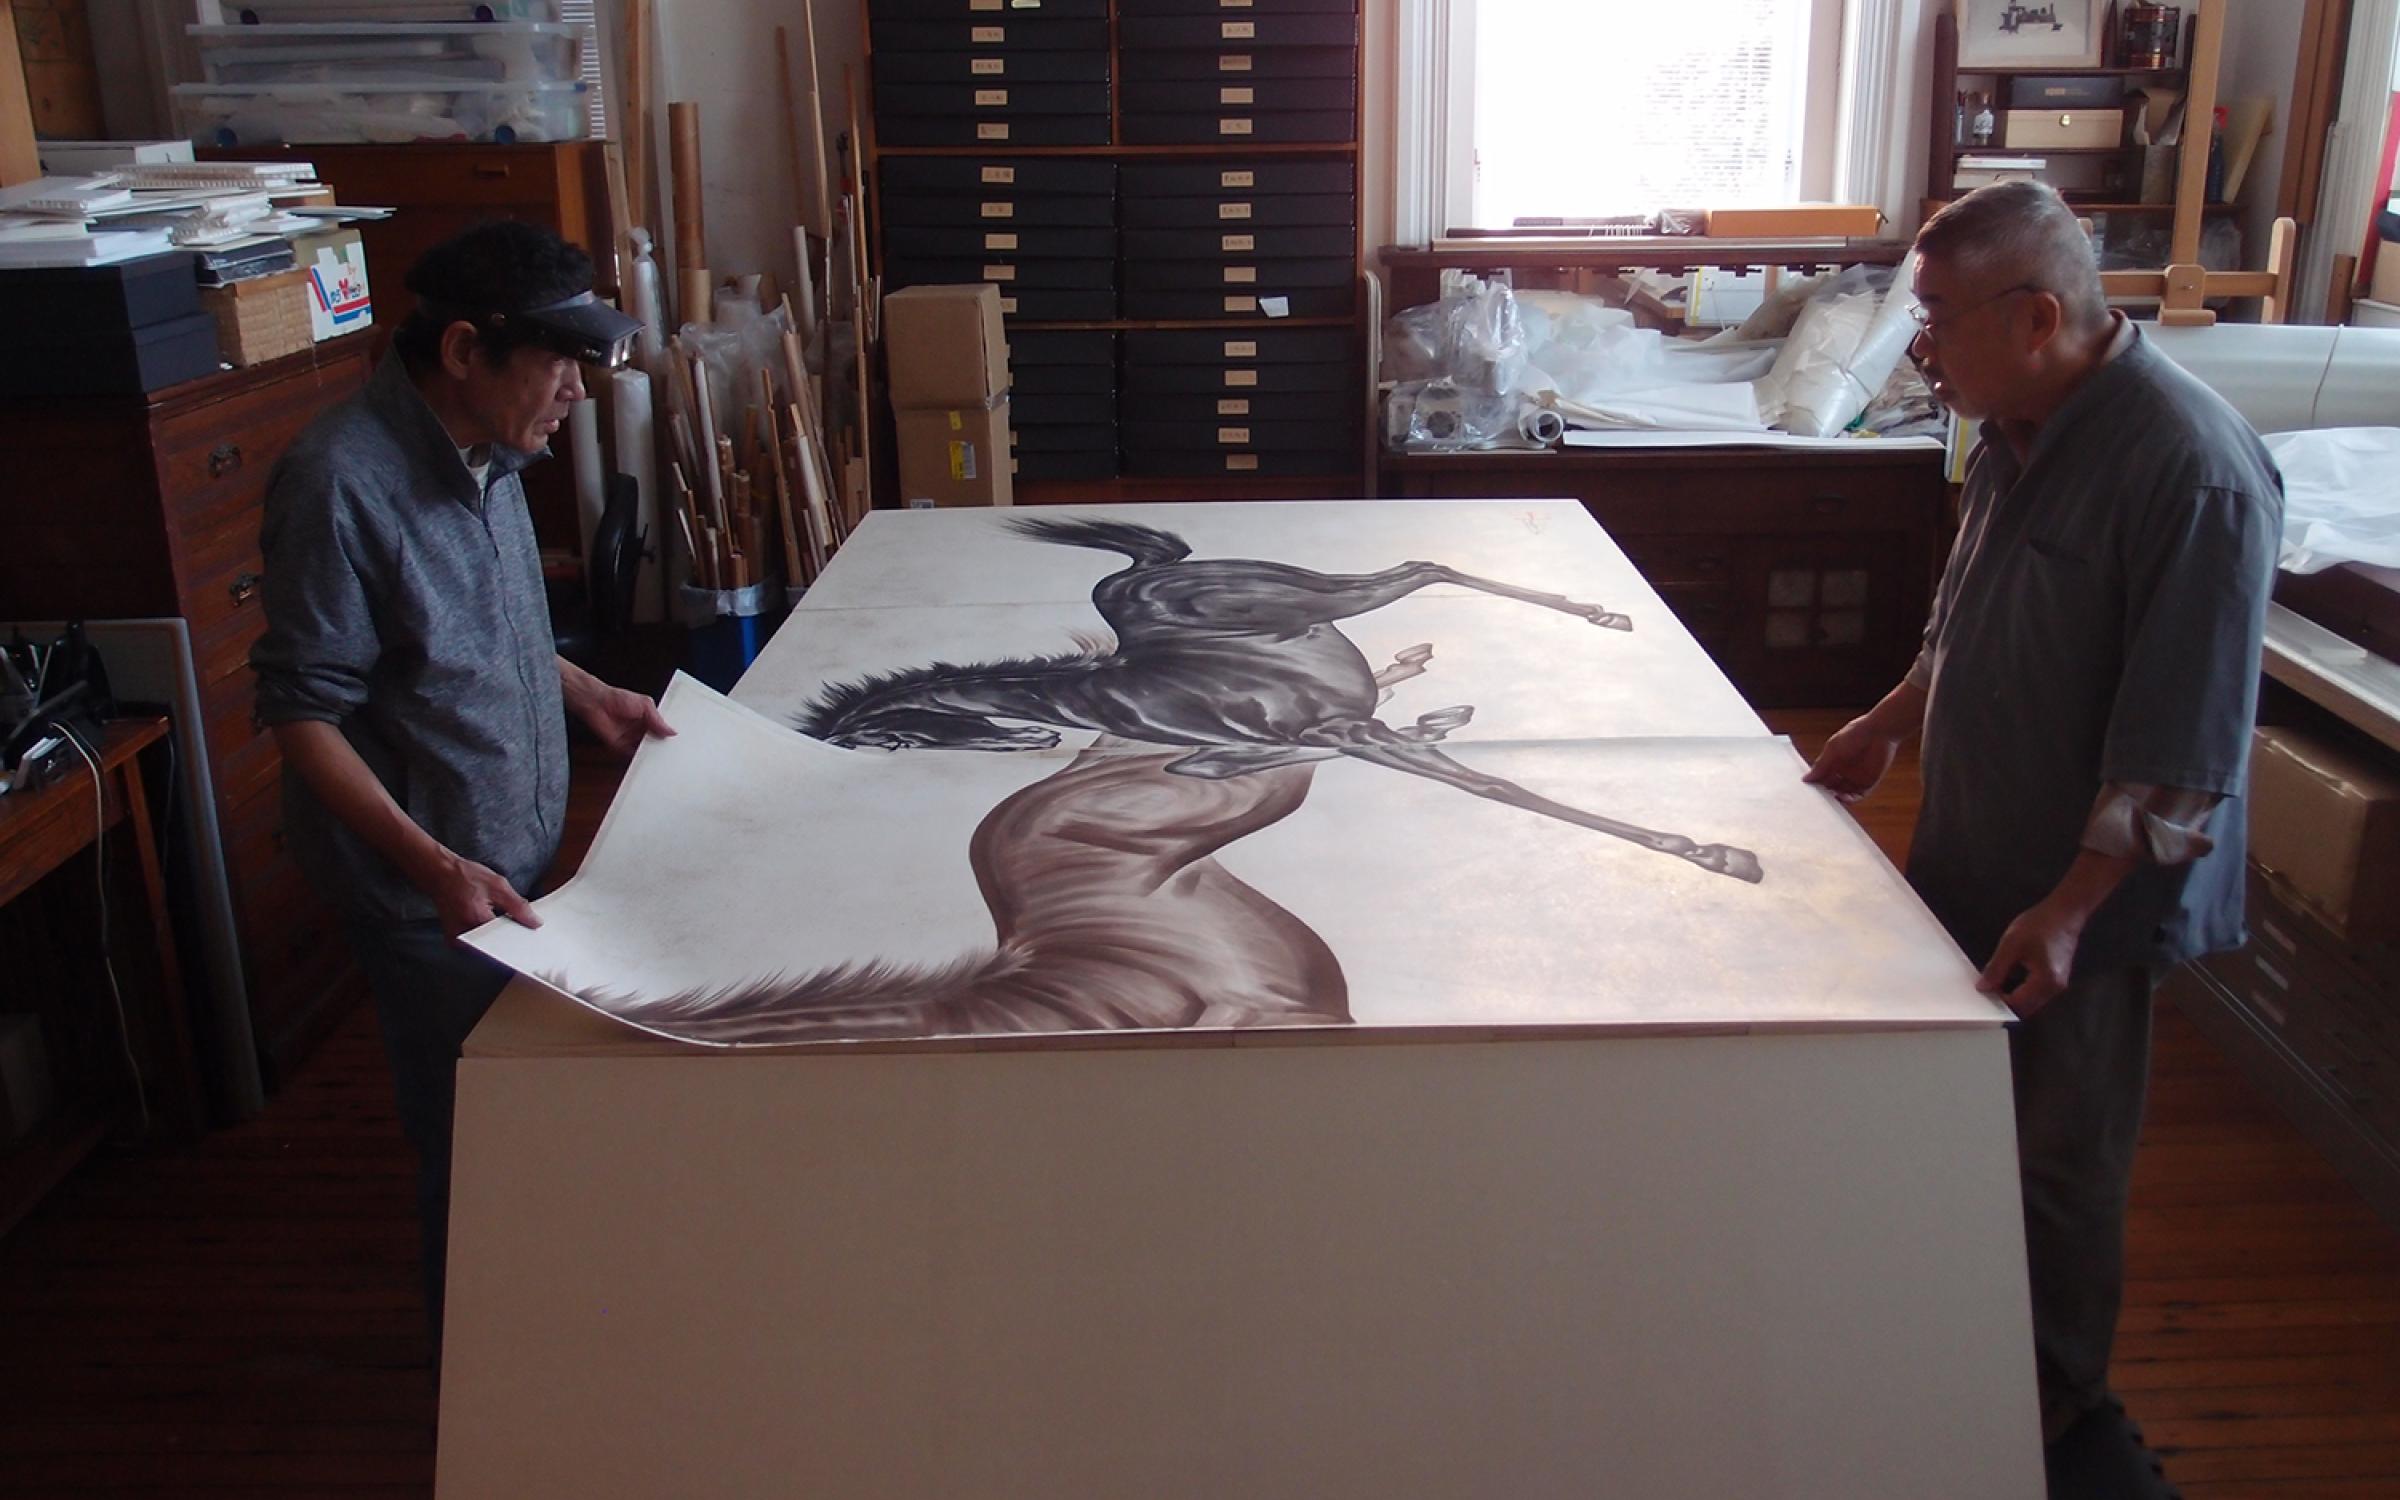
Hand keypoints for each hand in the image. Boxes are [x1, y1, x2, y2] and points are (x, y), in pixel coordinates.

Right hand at [422, 851, 540, 938]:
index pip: (507, 940)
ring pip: (488, 946)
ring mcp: (458, 941)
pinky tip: (490, 920)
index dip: (521, 936)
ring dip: (498, 936)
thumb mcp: (498, 885)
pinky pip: (478, 944)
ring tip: (499, 917)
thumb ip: (518, 906)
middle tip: (518, 923)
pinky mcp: (456, 941)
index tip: (532, 934)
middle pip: (498, 945)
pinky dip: (487, 935)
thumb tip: (535, 923)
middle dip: (511, 936)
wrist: (439, 874)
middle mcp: (465, 937)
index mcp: (477, 922)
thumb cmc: (465, 876)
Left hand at [573, 683, 675, 758]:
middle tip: (673, 753)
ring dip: (652, 754)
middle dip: (662, 747)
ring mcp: (631, 738)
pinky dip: (638, 759)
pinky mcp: (621, 746)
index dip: (670, 735)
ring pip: (645, 749)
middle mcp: (640, 728)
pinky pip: (632, 755)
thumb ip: (657, 719)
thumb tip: (671, 731)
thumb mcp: (645, 704)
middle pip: (655, 741)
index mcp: (648, 718)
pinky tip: (646, 761)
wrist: (596, 704)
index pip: (662, 729)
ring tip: (662, 760)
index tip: (679, 742)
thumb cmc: (617, 698)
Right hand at [1802, 714, 1901, 801]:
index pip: (1821, 778)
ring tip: (1829, 799)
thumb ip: (1820, 765)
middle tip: (1817, 799)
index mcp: (1833, 762)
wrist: (1878, 732)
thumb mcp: (1832, 749)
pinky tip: (1842, 798)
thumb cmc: (1855, 734)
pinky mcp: (1868, 782)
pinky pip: (1857, 796)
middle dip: (1824, 794)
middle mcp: (1844, 771)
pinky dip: (1850, 800)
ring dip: (1835, 799)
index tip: (1807, 791)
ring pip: (1843, 794)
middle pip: (1831, 788)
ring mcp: (1856, 778)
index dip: (1815, 785)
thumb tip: (1806, 778)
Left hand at [1977, 899, 2085, 1017]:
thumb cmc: (2041, 925)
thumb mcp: (2011, 945)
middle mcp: (2054, 988)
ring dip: (2013, 997)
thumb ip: (1996, 969)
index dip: (1997, 1002)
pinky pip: (2036, 993)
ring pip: (2031, 1002)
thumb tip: (1983, 987)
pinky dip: (2021, 990)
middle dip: (2005, 1003)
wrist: (2065, 912)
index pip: (2017, 1005)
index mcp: (2045, 982)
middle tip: (1987, 991)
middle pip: (2026, 1008)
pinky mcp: (2056, 978)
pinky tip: (2008, 979)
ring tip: (1995, 984)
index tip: (1982, 993)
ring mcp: (2058, 984)